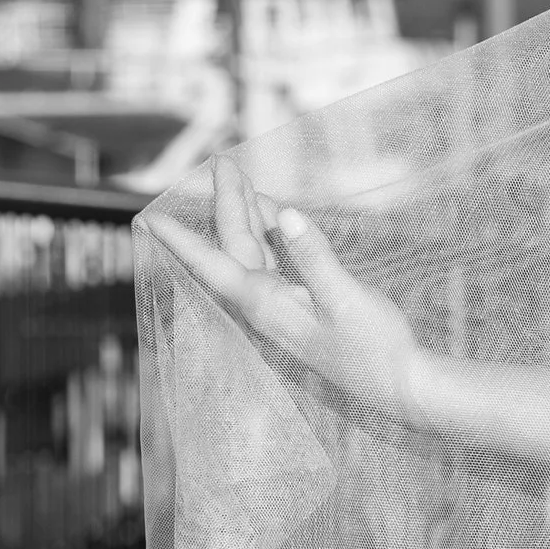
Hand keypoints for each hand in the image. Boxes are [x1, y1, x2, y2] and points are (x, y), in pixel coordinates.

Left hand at [144, 156, 426, 422]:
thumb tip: (286, 215)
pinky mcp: (302, 306)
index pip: (212, 264)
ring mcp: (283, 306)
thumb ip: (314, 255)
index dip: (181, 240)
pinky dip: (271, 233)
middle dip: (227, 203)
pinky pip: (274, 261)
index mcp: (265, 304)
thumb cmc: (372, 348)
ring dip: (247, 214)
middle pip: (234, 246)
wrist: (400, 386)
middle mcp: (266, 305)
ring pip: (253, 251)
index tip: (149, 218)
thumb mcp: (344, 297)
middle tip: (222, 161)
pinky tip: (274, 216)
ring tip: (241, 178)